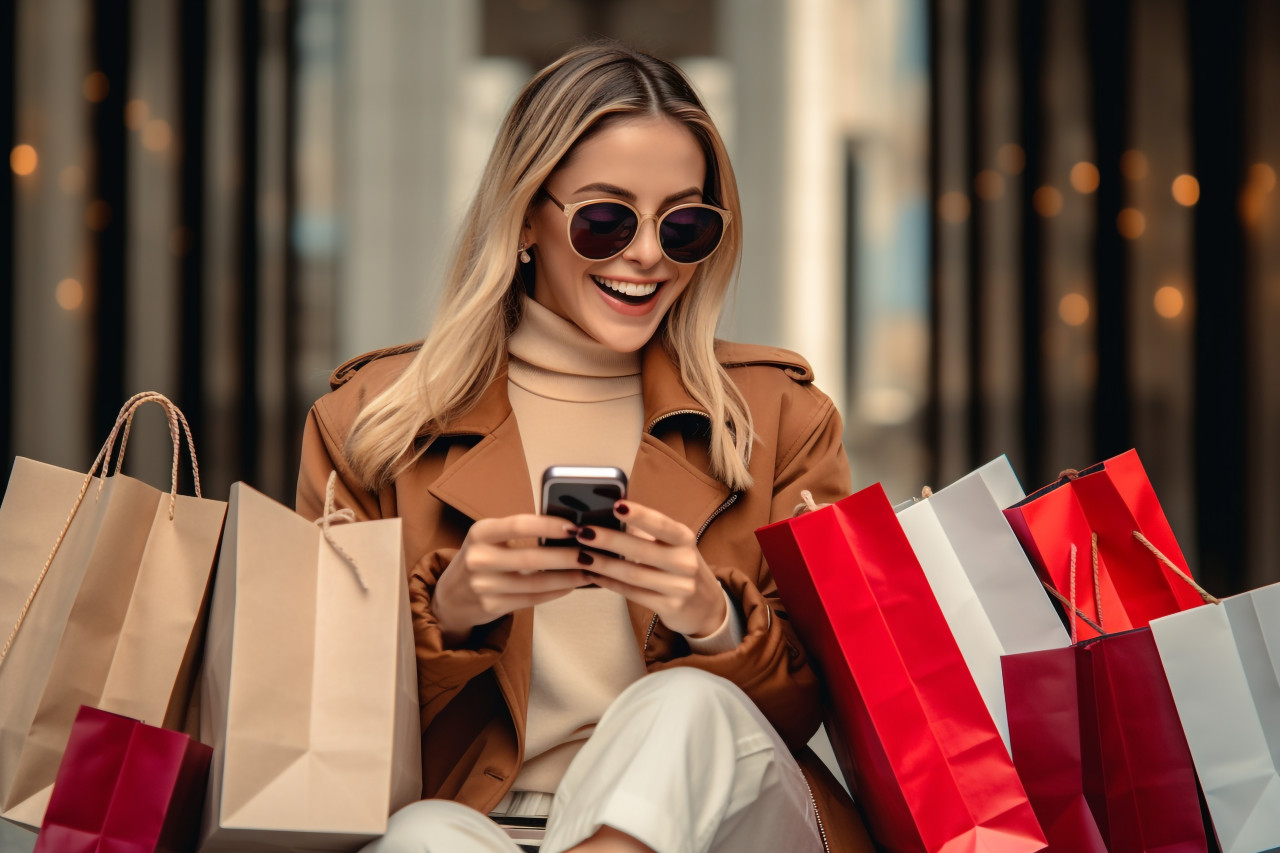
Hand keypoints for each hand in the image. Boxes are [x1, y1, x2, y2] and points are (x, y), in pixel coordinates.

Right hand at [432, 514, 593, 643]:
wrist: (450, 597)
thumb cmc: (480, 558)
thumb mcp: (489, 538)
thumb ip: (519, 531)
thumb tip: (567, 527)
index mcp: (480, 532)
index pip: (519, 525)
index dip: (549, 525)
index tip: (574, 527)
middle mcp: (478, 558)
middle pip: (532, 557)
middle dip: (567, 556)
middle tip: (592, 552)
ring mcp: (483, 586)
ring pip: (536, 582)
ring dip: (568, 577)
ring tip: (589, 571)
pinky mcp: (492, 607)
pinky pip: (532, 598)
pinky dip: (556, 592)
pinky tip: (571, 585)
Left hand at [574, 501, 727, 637]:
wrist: (706, 606)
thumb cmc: (680, 566)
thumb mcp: (673, 545)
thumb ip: (646, 531)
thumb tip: (610, 513)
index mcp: (684, 539)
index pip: (662, 525)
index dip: (640, 515)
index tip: (616, 505)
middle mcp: (685, 562)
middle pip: (642, 550)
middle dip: (610, 540)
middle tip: (583, 531)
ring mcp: (679, 587)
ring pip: (633, 575)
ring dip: (603, 564)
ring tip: (580, 554)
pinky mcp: (668, 607)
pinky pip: (632, 594)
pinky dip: (609, 583)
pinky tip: (592, 574)